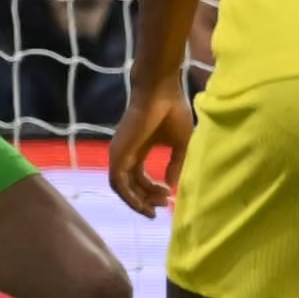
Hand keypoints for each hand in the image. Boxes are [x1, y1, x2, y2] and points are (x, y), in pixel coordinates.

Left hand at [109, 80, 191, 217]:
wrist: (161, 90)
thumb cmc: (172, 110)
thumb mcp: (181, 143)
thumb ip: (175, 165)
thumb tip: (171, 186)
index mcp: (139, 150)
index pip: (139, 178)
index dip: (152, 192)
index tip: (169, 199)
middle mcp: (126, 154)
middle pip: (131, 186)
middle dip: (147, 200)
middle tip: (163, 206)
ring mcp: (119, 153)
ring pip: (122, 188)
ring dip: (138, 201)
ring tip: (156, 207)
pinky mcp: (117, 154)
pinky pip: (118, 184)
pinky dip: (129, 196)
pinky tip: (144, 203)